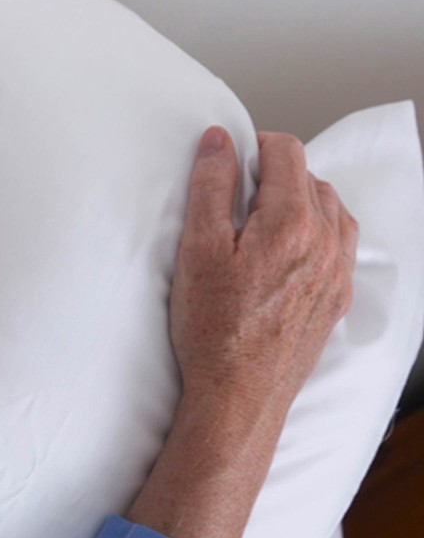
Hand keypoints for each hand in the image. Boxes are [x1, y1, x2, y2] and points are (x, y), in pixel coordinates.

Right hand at [125, 126, 356, 537]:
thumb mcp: (198, 248)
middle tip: (234, 195)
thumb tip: (218, 141)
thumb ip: (211, 187)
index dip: (253, 146)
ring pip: (331, 210)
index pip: (287, 153)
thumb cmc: (212, 328)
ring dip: (299, 202)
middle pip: (310, 178)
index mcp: (293, 224)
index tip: (228, 161)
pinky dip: (316, 233)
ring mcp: (337, 274)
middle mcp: (327, 244)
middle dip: (274, 174)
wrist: (237, 397)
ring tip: (258, 221)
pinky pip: (339, 246)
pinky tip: (284, 251)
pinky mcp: (336, 299)